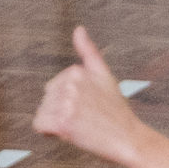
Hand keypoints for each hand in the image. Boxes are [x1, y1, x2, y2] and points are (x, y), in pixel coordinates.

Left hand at [33, 26, 146, 166]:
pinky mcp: (63, 122)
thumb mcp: (104, 75)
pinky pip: (39, 126)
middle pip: (46, 100)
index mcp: (76, 71)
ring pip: (42, 113)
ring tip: (81, 125)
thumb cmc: (116, 110)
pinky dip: (50, 133)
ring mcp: (66, 103)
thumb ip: (88, 51)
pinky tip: (69, 133)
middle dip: (61, 112)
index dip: (67, 101)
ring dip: (57, 123)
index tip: (88, 107)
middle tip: (86, 118)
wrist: (129, 139)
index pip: (53, 88)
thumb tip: (78, 28)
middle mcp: (70, 84)